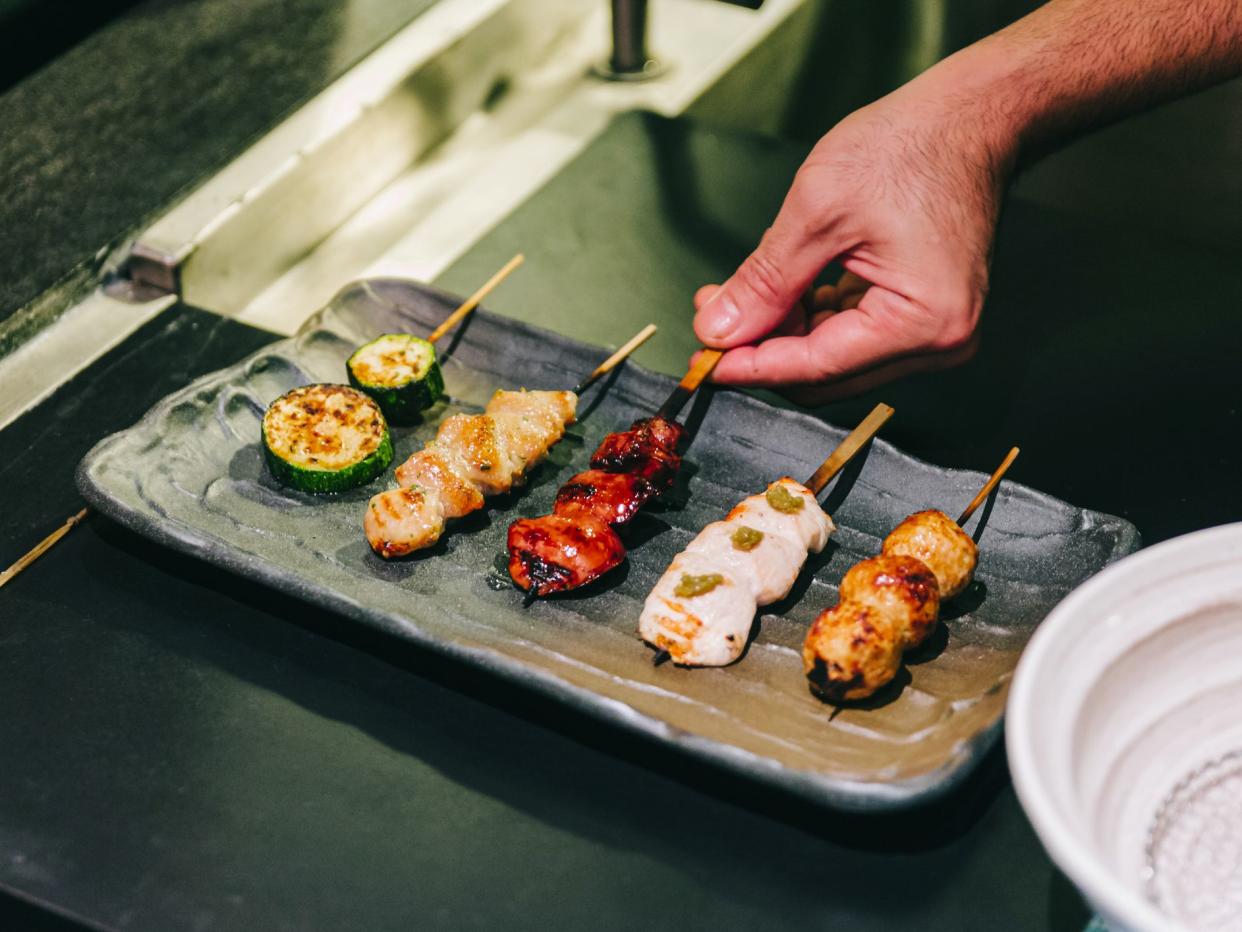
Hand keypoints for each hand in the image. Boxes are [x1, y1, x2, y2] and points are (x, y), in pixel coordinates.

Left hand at [693, 85, 1014, 402]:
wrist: (969, 115)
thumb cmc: (911, 147)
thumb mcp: (817, 212)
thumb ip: (764, 283)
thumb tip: (718, 330)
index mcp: (922, 322)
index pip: (816, 367)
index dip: (750, 366)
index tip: (702, 359)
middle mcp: (939, 341)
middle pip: (825, 375)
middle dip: (764, 349)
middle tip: (714, 315)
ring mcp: (936, 331)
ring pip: (834, 358)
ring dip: (785, 332)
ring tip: (743, 290)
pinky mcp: (924, 314)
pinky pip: (854, 336)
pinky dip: (813, 319)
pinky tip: (788, 288)